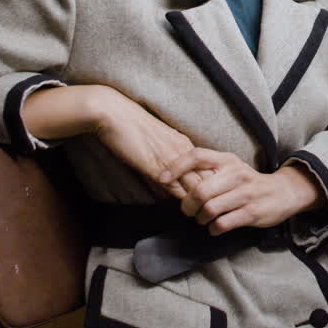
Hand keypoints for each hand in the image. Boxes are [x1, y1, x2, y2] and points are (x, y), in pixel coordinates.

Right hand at [27, 85, 205, 198]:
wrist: (115, 114)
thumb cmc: (131, 127)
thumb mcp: (157, 143)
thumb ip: (167, 163)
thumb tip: (171, 186)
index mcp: (184, 144)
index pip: (209, 168)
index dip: (212, 185)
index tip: (211, 198)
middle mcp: (183, 150)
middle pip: (207, 178)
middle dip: (209, 196)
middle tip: (208, 211)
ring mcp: (171, 158)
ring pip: (194, 185)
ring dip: (196, 202)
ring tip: (198, 214)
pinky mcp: (156, 166)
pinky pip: (174, 187)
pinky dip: (179, 199)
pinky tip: (181, 209)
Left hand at [159, 148, 323, 234]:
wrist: (282, 192)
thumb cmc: (248, 182)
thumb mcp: (231, 168)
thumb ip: (207, 171)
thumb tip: (174, 179)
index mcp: (227, 160)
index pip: (197, 156)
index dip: (176, 167)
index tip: (162, 178)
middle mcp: (236, 174)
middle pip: (200, 190)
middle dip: (188, 205)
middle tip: (189, 211)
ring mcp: (245, 193)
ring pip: (210, 209)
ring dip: (201, 219)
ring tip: (204, 219)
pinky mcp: (252, 212)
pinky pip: (222, 224)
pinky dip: (213, 229)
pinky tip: (215, 227)